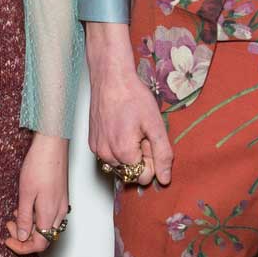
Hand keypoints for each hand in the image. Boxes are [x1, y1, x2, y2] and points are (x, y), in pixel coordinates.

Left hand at [4, 133, 68, 255]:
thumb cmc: (39, 165)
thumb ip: (24, 217)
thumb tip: (23, 236)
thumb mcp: (26, 194)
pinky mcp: (60, 198)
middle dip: (24, 237)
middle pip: (44, 238)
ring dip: (30, 227)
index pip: (39, 244)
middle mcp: (59, 213)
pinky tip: (26, 207)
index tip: (8, 239)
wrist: (52, 146)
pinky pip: (49, 217)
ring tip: (14, 215)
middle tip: (8, 224)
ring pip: (46, 228)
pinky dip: (36, 218)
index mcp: (50, 214)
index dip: (22, 247)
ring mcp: (61, 205)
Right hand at [85, 21, 171, 186]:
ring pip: (120, 165)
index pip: (144, 176)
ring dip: (129, 153)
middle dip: (140, 158)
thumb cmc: (132, 96)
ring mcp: (97, 149)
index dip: (152, 159)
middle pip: (131, 172)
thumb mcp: (155, 125)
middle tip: (141, 133)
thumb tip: (164, 178)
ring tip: (131, 129)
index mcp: (123, 153)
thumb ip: (162, 155)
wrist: (111, 78)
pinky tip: (120, 128)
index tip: (149, 139)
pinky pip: (109, 155)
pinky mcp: (92, 143)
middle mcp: (106, 156)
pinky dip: (117, 147)